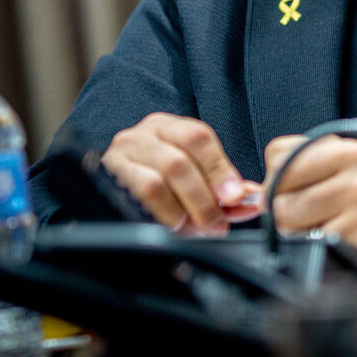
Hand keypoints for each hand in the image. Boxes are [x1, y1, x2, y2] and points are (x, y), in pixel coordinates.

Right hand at [101, 112, 262, 232]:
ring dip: (183, 210)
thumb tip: (250, 197)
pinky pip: (138, 198)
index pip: (198, 137)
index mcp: (167, 127)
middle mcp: (141, 135)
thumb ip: (220, 186)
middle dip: (203, 197)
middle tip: (217, 223)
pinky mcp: (106, 180)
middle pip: (178, 162)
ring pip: (157, 181)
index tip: (235, 196)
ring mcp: (120, 157)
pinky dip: (161, 214)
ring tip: (196, 229)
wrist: (112, 188)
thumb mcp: (191, 176)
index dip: (219, 168)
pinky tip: (172, 225)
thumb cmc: (160, 181)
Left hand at [265, 134, 356, 276]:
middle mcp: (354, 172)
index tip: (294, 190)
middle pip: (277, 194)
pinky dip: (314, 250)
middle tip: (309, 217)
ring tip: (322, 229)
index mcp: (345, 149)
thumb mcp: (344, 168)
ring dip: (295, 234)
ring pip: (288, 222)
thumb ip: (301, 168)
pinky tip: (335, 243)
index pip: (278, 155)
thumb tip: (253, 195)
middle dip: (283, 212)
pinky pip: (309, 245)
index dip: (276, 179)